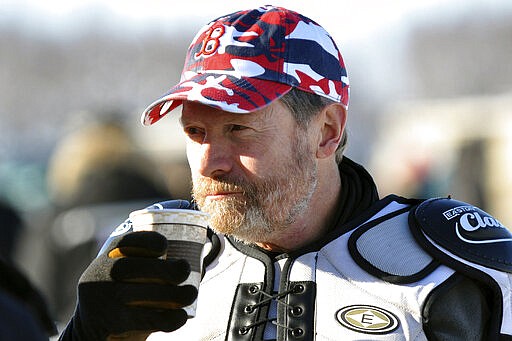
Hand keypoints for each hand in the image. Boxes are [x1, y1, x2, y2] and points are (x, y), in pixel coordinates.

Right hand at [60, 200, 198, 340]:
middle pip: (136, 268)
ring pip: (143, 294)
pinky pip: (147, 319)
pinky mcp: (113, 322)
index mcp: (109, 257)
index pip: (127, 242)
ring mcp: (106, 299)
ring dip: (175, 294)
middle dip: (168, 269)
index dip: (148, 241)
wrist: (87, 329)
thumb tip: (199, 262)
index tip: (165, 247)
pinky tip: (181, 316)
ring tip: (190, 294)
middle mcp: (102, 274)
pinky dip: (170, 318)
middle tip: (185, 270)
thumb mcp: (124, 274)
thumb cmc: (120, 295)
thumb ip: (150, 265)